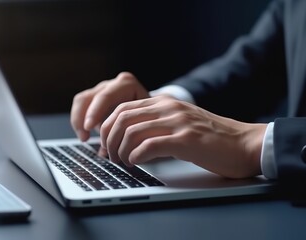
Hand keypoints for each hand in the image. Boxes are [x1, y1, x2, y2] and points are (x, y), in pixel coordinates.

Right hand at [70, 72, 148, 141]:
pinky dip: (79, 123)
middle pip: (90, 96)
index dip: (95, 112)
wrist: (151, 112)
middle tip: (85, 136)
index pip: (106, 96)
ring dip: (79, 120)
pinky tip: (85, 137)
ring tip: (84, 138)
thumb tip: (116, 150)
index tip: (89, 127)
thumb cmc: (149, 118)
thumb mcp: (144, 121)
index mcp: (126, 85)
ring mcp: (101, 91)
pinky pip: (80, 108)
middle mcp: (112, 85)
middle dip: (83, 117)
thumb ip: (130, 131)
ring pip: (81, 100)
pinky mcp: (94, 100)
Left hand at [100, 95, 266, 178]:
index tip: (105, 143)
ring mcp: (178, 122)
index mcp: (165, 102)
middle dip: (109, 139)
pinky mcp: (186, 139)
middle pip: (122, 118)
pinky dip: (137, 156)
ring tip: (122, 162)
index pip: (122, 108)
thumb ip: (156, 123)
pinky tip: (136, 163)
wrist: (244, 143)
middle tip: (110, 155)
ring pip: (132, 131)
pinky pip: (150, 145)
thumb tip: (127, 138)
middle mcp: (169, 108)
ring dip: (121, 150)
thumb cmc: (211, 138)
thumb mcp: (179, 122)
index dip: (107, 126)